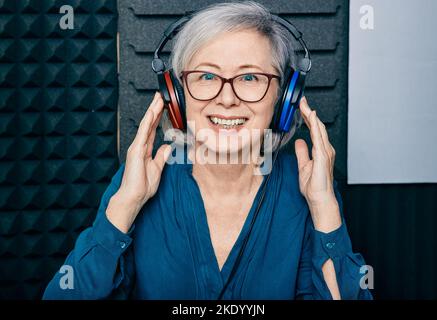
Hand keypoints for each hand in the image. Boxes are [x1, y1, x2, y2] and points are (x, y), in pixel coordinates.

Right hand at [106, 92, 171, 232]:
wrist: (133, 197)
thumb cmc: (142, 186)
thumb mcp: (157, 169)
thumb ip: (161, 157)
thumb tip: (167, 146)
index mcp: (145, 150)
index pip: (152, 130)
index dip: (158, 118)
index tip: (163, 107)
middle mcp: (140, 146)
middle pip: (149, 124)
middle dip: (155, 109)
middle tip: (160, 96)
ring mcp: (137, 147)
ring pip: (146, 124)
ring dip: (152, 111)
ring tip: (157, 98)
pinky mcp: (136, 150)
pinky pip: (143, 132)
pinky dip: (148, 121)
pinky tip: (152, 112)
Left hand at [295, 96, 340, 231]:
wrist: (320, 200)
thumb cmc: (314, 187)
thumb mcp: (304, 166)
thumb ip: (302, 154)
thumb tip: (299, 142)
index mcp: (320, 151)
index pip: (314, 130)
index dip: (308, 118)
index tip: (302, 107)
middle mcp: (325, 150)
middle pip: (317, 127)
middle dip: (309, 113)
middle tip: (302, 100)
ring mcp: (325, 153)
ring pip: (319, 130)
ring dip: (312, 116)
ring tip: (305, 105)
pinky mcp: (323, 157)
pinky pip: (319, 139)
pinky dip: (316, 127)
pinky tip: (312, 118)